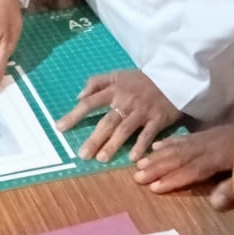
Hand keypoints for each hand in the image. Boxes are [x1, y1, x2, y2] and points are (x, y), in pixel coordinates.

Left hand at [56, 70, 182, 162]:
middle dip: (94, 138)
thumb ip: (96, 82)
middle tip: (82, 155)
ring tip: (101, 159)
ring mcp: (142, 111)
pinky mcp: (158, 119)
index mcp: (114, 89)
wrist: (173, 77)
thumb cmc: (141, 80)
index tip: (60, 128)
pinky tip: (133, 158)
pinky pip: (148, 134)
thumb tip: (78, 97)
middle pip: (107, 121)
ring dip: (113, 144)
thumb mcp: (117, 74)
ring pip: (125, 129)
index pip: (90, 102)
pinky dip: (141, 145)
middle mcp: (126, 101)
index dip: (74, 115)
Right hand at [134, 123, 233, 196]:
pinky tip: (156, 145)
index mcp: (220, 157)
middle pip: (180, 157)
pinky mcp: (209, 134)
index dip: (174, 179)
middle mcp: (209, 146)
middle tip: (136, 176)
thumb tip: (214, 204)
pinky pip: (184, 138)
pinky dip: (169, 142)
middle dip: (158, 167)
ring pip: (178, 147)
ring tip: (140, 164)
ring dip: (158, 155)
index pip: (192, 169)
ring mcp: (208, 138)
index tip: (154, 187)